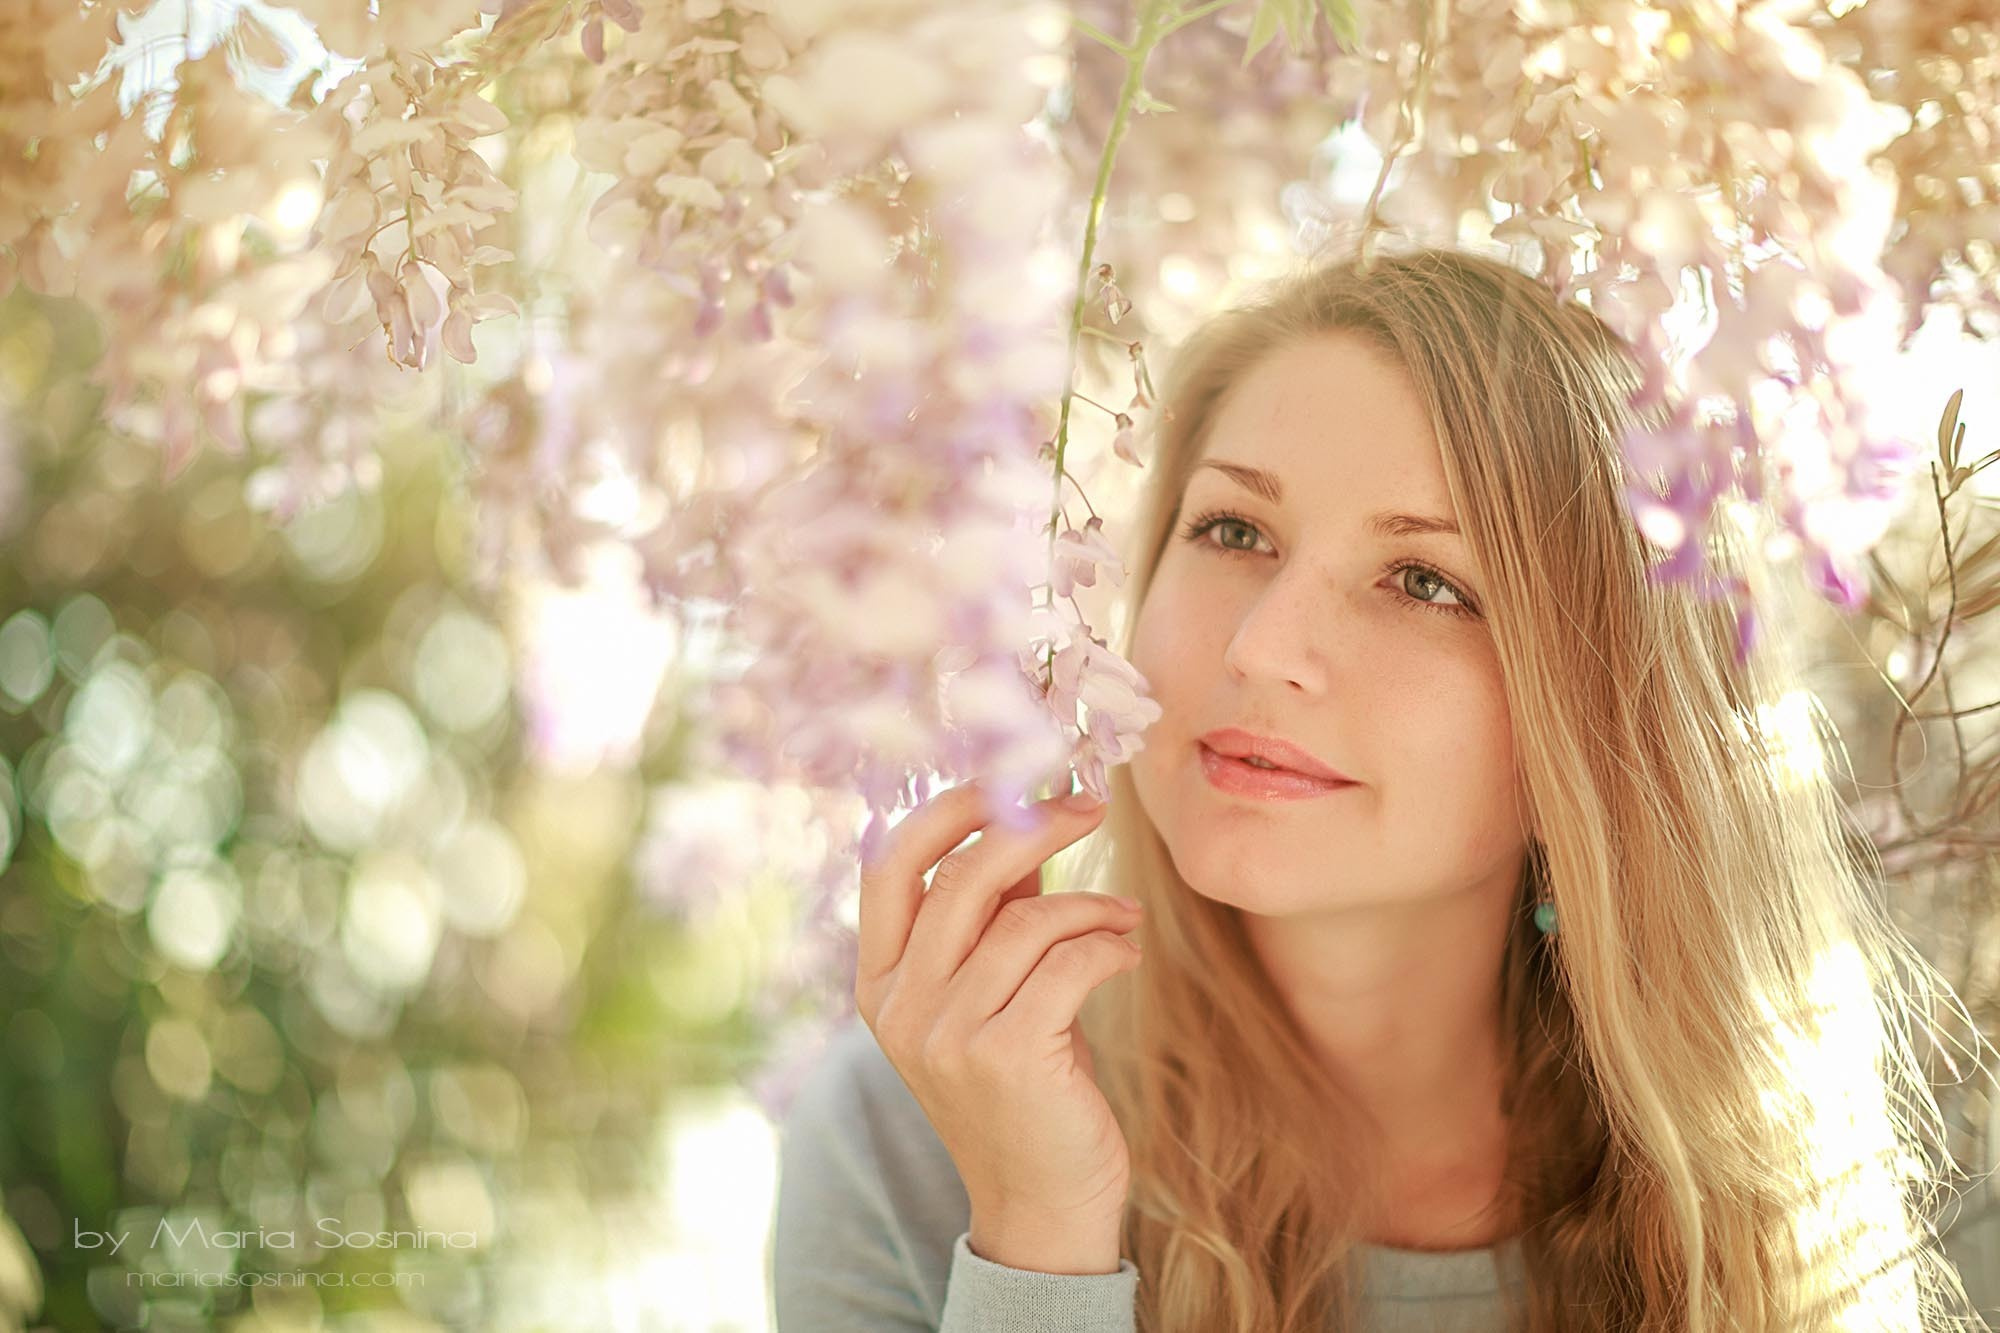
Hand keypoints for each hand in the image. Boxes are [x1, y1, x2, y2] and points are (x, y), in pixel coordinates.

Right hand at [854, 781, 1141, 1249]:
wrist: (1040, 1204)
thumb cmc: (1023, 1083)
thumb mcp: (988, 993)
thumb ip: (992, 915)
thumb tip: (1024, 816)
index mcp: (879, 982)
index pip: (890, 863)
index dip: (948, 807)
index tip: (1011, 776)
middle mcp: (900, 1006)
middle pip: (961, 876)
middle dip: (1034, 825)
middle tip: (1091, 805)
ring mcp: (948, 1036)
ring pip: (1026, 920)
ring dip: (1091, 903)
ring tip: (1125, 915)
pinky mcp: (1007, 1058)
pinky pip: (1069, 963)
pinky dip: (1109, 944)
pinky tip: (1127, 951)